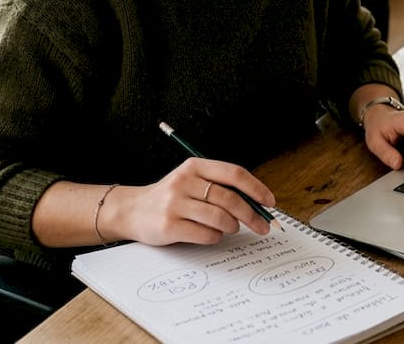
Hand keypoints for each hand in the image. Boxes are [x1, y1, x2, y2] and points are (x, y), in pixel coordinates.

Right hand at [107, 158, 276, 245]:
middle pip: (229, 198)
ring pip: (220, 218)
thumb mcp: (193, 181)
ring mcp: (175, 203)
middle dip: (252, 215)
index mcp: (195, 166)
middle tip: (263, 226)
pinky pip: (206, 234)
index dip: (256, 188)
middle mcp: (184, 181)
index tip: (270, 202)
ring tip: (232, 228)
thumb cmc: (172, 198)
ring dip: (233, 226)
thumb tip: (258, 204)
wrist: (133, 211)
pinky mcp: (169, 225)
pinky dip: (216, 237)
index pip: (234, 174)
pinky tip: (212, 235)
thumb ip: (220, 187)